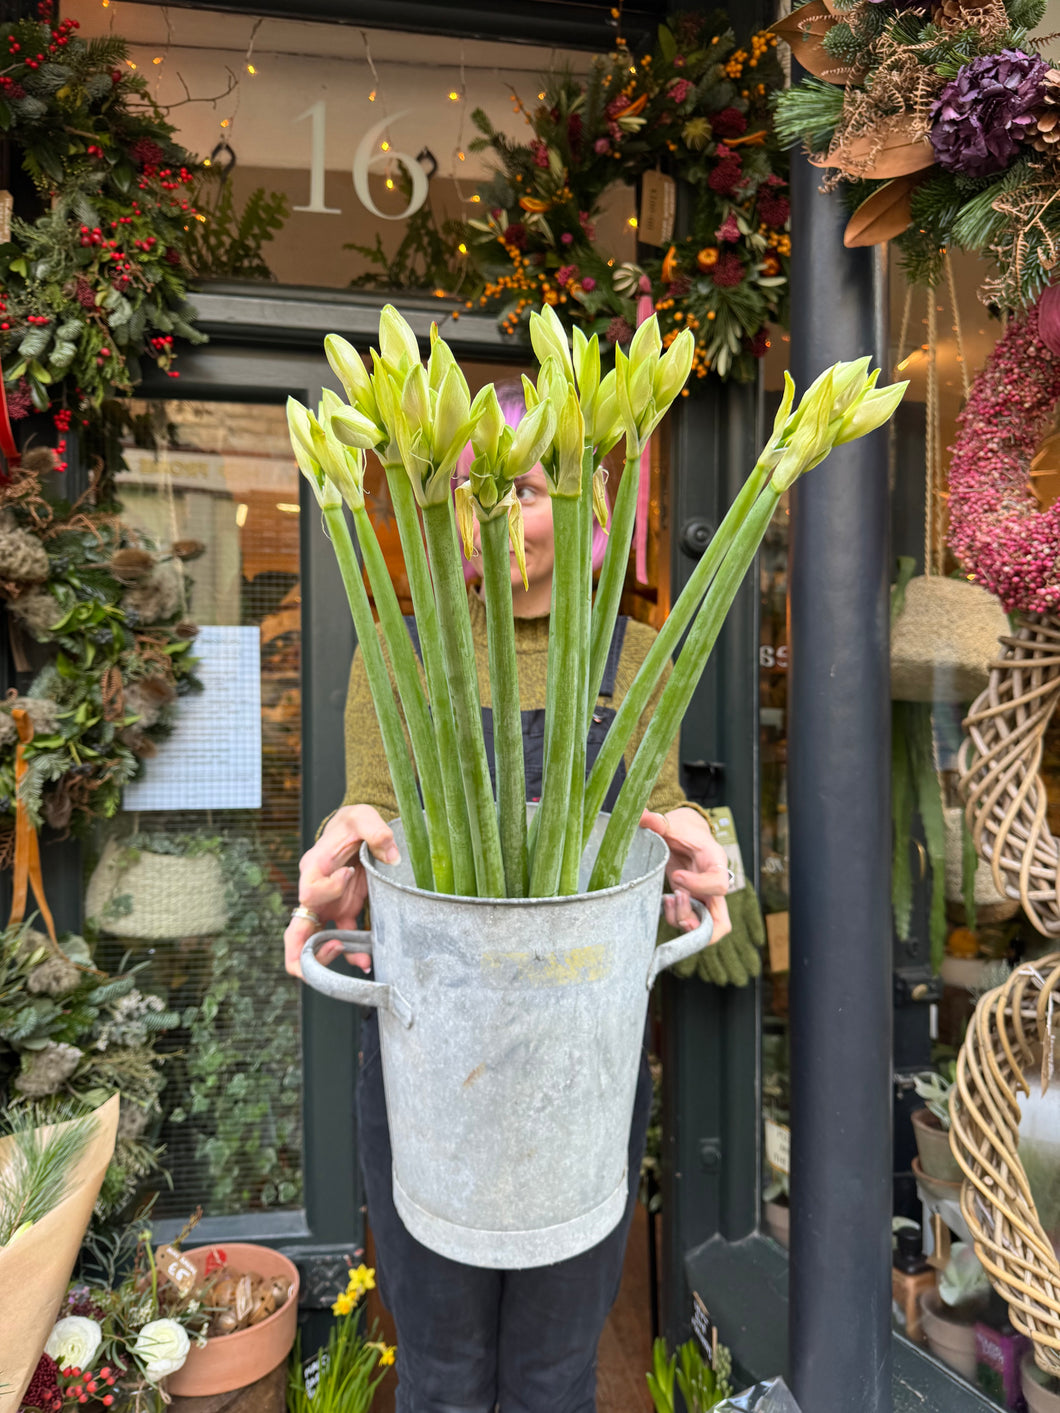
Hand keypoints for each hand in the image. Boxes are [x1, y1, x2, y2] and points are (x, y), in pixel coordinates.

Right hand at [283, 805, 398, 979]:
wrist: (356, 828)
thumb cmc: (354, 821)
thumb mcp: (363, 816)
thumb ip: (376, 831)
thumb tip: (392, 857)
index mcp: (313, 868)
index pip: (309, 891)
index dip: (328, 890)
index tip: (349, 874)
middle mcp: (315, 892)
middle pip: (295, 933)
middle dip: (303, 954)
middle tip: (331, 953)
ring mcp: (328, 906)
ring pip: (314, 944)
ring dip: (332, 959)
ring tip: (363, 961)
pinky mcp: (344, 911)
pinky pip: (343, 939)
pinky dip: (352, 953)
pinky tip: (368, 961)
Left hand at [640, 806, 731, 943]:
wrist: (686, 835)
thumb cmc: (682, 830)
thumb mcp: (672, 823)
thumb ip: (657, 821)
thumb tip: (640, 814)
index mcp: (716, 862)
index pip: (719, 883)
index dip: (698, 885)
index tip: (676, 876)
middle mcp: (714, 886)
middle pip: (721, 920)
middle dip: (699, 925)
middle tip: (676, 903)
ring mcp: (704, 898)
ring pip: (704, 927)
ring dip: (683, 920)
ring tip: (667, 900)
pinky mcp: (693, 904)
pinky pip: (690, 923)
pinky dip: (676, 919)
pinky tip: (664, 902)